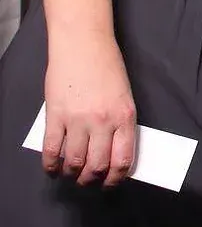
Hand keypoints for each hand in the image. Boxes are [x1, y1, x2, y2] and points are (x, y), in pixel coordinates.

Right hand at [43, 34, 136, 187]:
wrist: (83, 44)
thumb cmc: (107, 67)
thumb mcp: (124, 96)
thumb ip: (120, 123)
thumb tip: (114, 152)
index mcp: (125, 116)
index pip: (123, 159)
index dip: (116, 178)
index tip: (110, 182)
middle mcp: (103, 121)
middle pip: (97, 166)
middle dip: (92, 180)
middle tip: (88, 180)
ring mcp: (78, 119)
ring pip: (74, 162)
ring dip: (72, 174)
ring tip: (71, 174)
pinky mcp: (56, 115)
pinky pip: (52, 150)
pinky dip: (51, 164)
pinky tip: (52, 167)